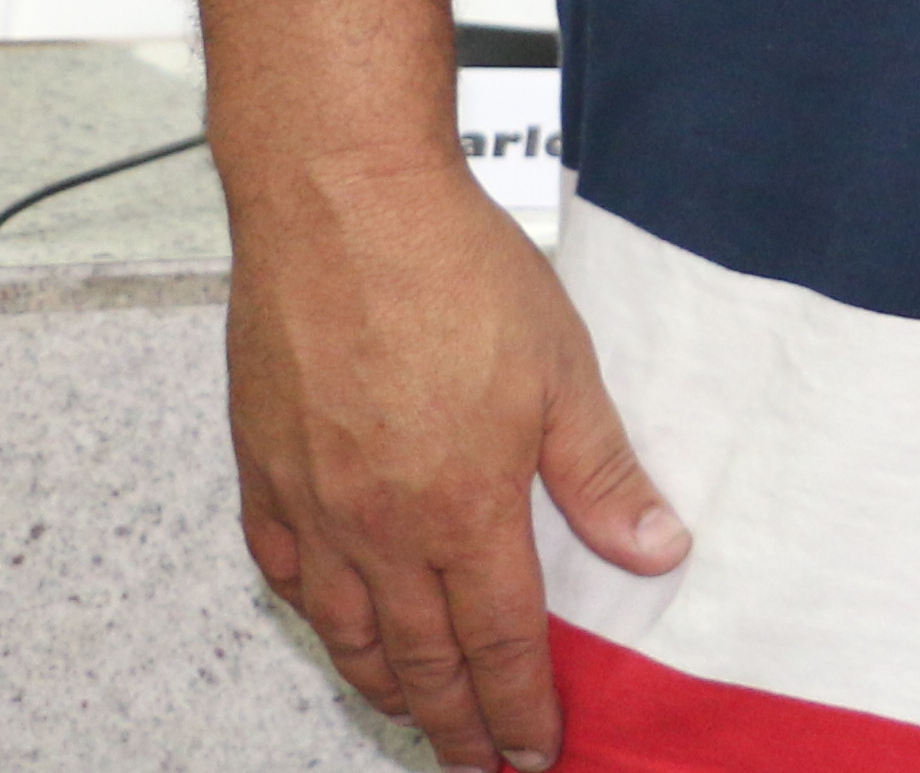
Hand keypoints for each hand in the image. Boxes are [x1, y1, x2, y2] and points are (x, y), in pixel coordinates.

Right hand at [225, 144, 686, 770]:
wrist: (340, 203)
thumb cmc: (452, 269)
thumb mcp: (563, 370)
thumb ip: (603, 474)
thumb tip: (657, 550)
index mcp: (463, 509)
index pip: (499, 645)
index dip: (520, 709)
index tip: (535, 754)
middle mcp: (378, 526)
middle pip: (419, 659)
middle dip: (455, 724)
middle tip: (479, 763)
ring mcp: (311, 503)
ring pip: (345, 631)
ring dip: (385, 684)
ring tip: (415, 713)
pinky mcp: (262, 468)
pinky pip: (283, 571)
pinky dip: (314, 613)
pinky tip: (332, 621)